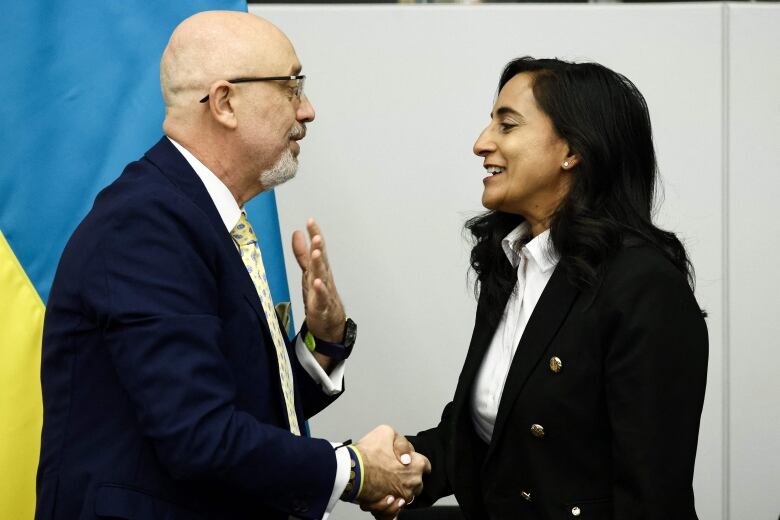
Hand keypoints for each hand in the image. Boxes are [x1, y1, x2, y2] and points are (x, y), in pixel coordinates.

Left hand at [292, 219, 345, 341]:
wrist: (330, 323)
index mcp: (321, 269)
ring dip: (320, 265)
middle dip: (319, 247)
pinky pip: (322, 298)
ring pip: (323, 276)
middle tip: (317, 236)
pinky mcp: (323, 307)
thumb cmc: (320, 295)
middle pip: (322, 261)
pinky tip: (317, 283)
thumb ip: (302, 254)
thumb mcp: (308, 272)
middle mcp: (324, 277)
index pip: (318, 249)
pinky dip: (320, 290)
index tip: (310, 220)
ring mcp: (325, 292)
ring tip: (317, 252)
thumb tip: (297, 232)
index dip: (315, 235)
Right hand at [353, 426, 429, 508]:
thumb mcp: (387, 432)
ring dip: (398, 490)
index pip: (425, 465)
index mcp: (416, 466)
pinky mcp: (389, 508)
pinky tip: (384, 497)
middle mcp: (412, 484)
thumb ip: (402, 442)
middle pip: (416, 482)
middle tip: (395, 471)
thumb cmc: (367, 453)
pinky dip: (390, 506)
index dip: (416, 461)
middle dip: (408, 476)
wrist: (350, 471)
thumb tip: (407, 456)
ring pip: (405, 496)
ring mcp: (401, 497)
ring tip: (386, 484)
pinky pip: (394, 511)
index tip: (409, 461)